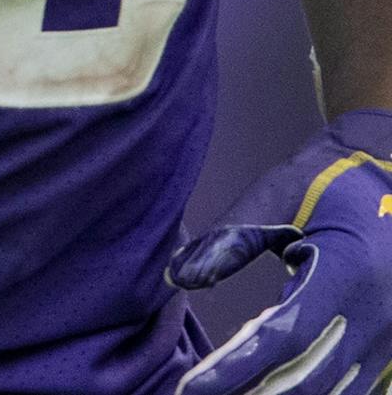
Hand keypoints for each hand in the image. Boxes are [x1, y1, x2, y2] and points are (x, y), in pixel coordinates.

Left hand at [168, 111, 391, 393]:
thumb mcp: (279, 193)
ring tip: (231, 394)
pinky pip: (357, 387)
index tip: (192, 389)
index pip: (282, 339)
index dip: (234, 369)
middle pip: (309, 381)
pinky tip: (273, 388)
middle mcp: (378, 319)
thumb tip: (178, 275)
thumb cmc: (330, 178)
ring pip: (336, 392)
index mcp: (349, 276)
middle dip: (251, 393)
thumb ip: (231, 237)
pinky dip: (315, 392)